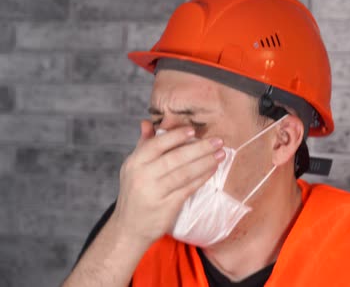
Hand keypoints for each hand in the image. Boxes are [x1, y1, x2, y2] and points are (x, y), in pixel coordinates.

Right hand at [112, 120, 224, 245]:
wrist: (129, 228)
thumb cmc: (135, 193)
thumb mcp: (133, 168)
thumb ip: (143, 145)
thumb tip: (147, 122)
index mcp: (134, 162)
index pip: (157, 144)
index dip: (176, 136)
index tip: (193, 131)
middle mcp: (143, 176)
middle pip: (175, 158)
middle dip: (200, 148)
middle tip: (218, 141)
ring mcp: (155, 192)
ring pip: (184, 173)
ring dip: (205, 162)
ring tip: (220, 154)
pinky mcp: (166, 207)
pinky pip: (188, 188)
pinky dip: (202, 178)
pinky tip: (212, 170)